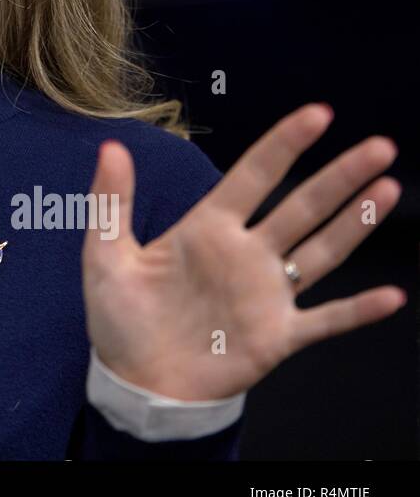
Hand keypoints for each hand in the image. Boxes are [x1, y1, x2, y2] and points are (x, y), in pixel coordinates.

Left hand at [82, 103, 405, 400]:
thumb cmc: (120, 318)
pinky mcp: (277, 336)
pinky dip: (358, 311)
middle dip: (340, 176)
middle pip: (302, 206)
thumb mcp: (105, 256)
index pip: (254, 176)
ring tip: (387, 188)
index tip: (319, 113)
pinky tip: (392, 297)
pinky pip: (325, 320)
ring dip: (355, 223)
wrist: (135, 383)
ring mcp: (266, 294)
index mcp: (207, 228)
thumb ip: (111, 202)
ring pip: (323, 251)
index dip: (285, 144)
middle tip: (380, 145)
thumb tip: (110, 146)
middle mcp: (246, 254)